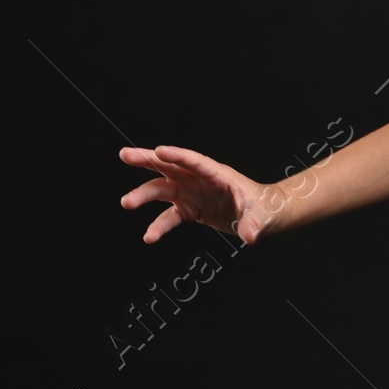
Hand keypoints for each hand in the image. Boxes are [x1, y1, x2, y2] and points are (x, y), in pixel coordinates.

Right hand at [118, 144, 295, 245]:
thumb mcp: (261, 215)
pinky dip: (159, 226)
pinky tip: (149, 237)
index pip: (194, 161)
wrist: (262, 216)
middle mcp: (199, 180)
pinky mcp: (189, 209)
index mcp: (217, 174)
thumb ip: (253, 223)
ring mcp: (191, 193)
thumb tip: (250, 236)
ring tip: (126, 202)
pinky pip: (169, 217)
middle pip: (169, 166)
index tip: (159, 151)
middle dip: (147, 159)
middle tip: (124, 154)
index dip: (177, 155)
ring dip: (143, 195)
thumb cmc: (264, 208)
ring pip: (162, 190)